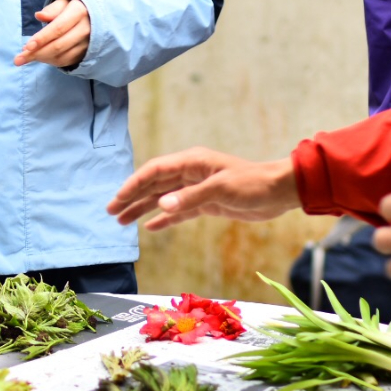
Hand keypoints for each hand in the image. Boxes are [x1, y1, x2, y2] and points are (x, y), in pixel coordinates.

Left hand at [14, 0, 90, 67]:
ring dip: (41, 59)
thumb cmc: (73, 7)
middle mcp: (85, 30)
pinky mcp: (85, 54)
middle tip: (19, 59)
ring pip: (61, 57)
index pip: (58, 28)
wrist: (94, 17)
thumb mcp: (63, 2)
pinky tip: (40, 57)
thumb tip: (39, 16)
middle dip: (36, 54)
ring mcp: (86, 44)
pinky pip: (65, 62)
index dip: (41, 39)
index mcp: (79, 12)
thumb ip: (51, 9)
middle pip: (58, 46)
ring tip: (26, 57)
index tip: (26, 47)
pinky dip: (50, 62)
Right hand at [107, 147, 300, 229]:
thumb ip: (189, 198)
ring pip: (163, 199)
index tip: (117, 199)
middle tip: (110, 211)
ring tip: (122, 221)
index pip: (154, 172)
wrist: (279, 192)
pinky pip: (178, 211)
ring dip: (142, 209)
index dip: (133, 184)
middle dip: (131, 197)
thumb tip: (160, 206)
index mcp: (191, 162)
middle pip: (154, 185)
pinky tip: (150, 228)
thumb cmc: (252, 184)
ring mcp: (197, 189)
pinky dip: (163, 219)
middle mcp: (191, 173)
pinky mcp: (207, 203)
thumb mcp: (220, 190)